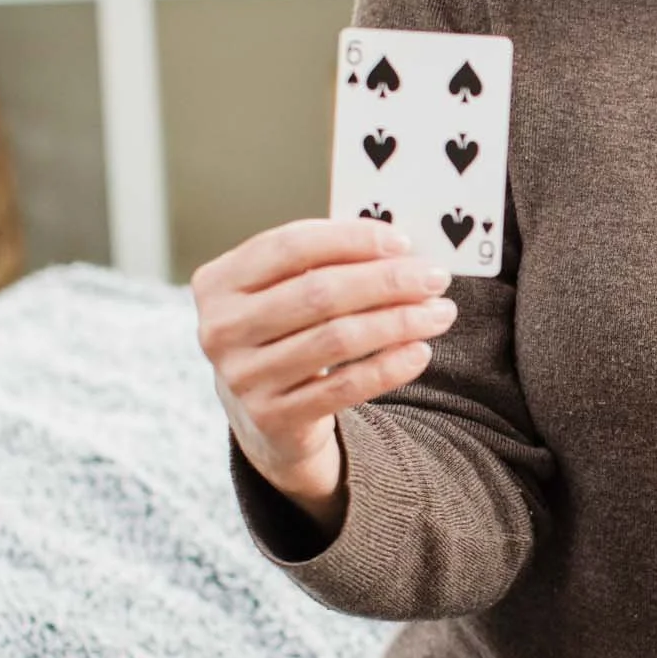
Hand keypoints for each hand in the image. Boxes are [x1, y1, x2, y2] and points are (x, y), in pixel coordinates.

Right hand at [193, 217, 458, 527]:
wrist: (263, 416)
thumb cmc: (284, 334)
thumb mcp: (284, 293)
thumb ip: (324, 263)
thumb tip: (399, 249)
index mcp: (218, 283)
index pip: (290, 246)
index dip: (351, 239)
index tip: (403, 242)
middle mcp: (220, 329)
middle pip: (318, 293)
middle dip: (387, 281)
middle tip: (435, 278)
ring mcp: (243, 377)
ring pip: (337, 339)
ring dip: (399, 322)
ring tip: (439, 313)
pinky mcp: (273, 417)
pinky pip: (345, 387)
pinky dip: (389, 367)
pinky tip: (420, 351)